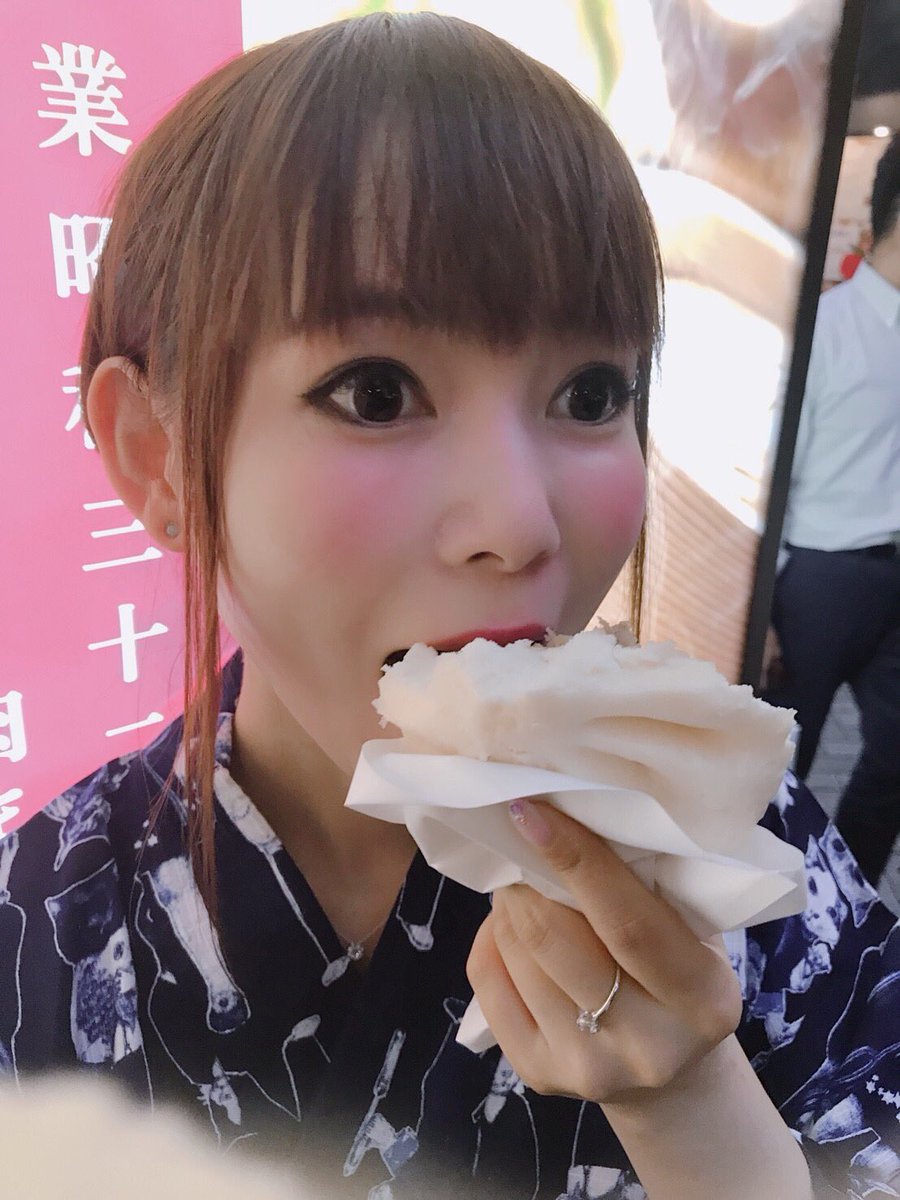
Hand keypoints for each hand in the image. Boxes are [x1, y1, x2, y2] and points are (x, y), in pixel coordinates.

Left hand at [466, 797, 742, 1109]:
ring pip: (519, 957)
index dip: (574, 860)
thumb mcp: (693, 932)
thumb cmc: (681, 971)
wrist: (673, 1077)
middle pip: (556, 939)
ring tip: (521, 882)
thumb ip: (650, 888)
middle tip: (520, 840)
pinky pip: (490, 988)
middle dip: (527, 878)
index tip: (529, 811)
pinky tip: (508, 925)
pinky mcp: (541, 1077)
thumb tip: (574, 817)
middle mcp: (647, 1044)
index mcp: (702, 999)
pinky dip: (492, 942)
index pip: (625, 921)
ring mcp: (589, 1067)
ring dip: (509, 905)